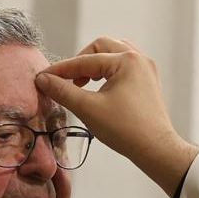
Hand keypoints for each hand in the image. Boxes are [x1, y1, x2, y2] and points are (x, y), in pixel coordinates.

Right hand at [36, 37, 198, 197]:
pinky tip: (99, 88)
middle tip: (67, 81)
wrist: (156, 149)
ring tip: (82, 84)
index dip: (61, 70)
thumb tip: (43, 80)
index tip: (43, 78)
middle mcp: (139, 58)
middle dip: (80, 62)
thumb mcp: (88, 109)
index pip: (85, 61)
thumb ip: (63, 91)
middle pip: (101, 48)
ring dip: (95, 65)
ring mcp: (146, 69)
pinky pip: (124, 66)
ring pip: (113, 54)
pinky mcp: (148, 81)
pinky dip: (108, 72)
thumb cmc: (124, 129)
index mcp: (126, 60)